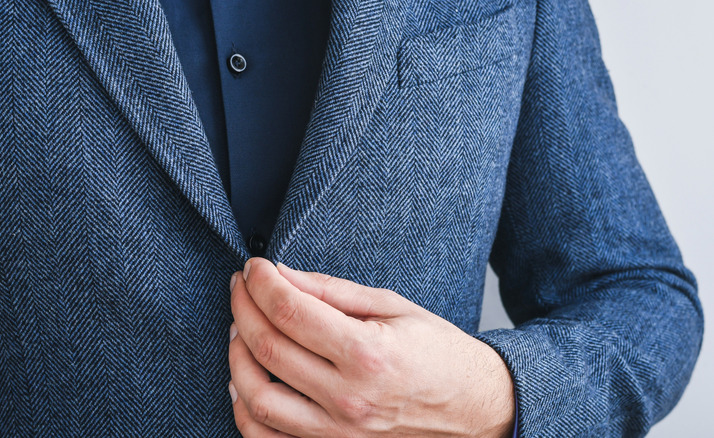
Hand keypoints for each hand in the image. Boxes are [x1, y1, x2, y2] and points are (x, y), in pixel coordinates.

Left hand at [228, 257, 514, 437]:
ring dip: (236, 357)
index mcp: (367, 355)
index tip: (253, 267)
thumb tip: (283, 274)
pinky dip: (245, 410)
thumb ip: (333, 292)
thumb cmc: (441, 355)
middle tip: (241, 286)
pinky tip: (245, 380)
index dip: (261, 284)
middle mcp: (348, 399)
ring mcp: (338, 434)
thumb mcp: (394, 308)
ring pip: (257, 399)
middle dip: (243, 307)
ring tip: (239, 328)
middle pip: (268, 348)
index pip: (291, 312)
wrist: (477, 410)